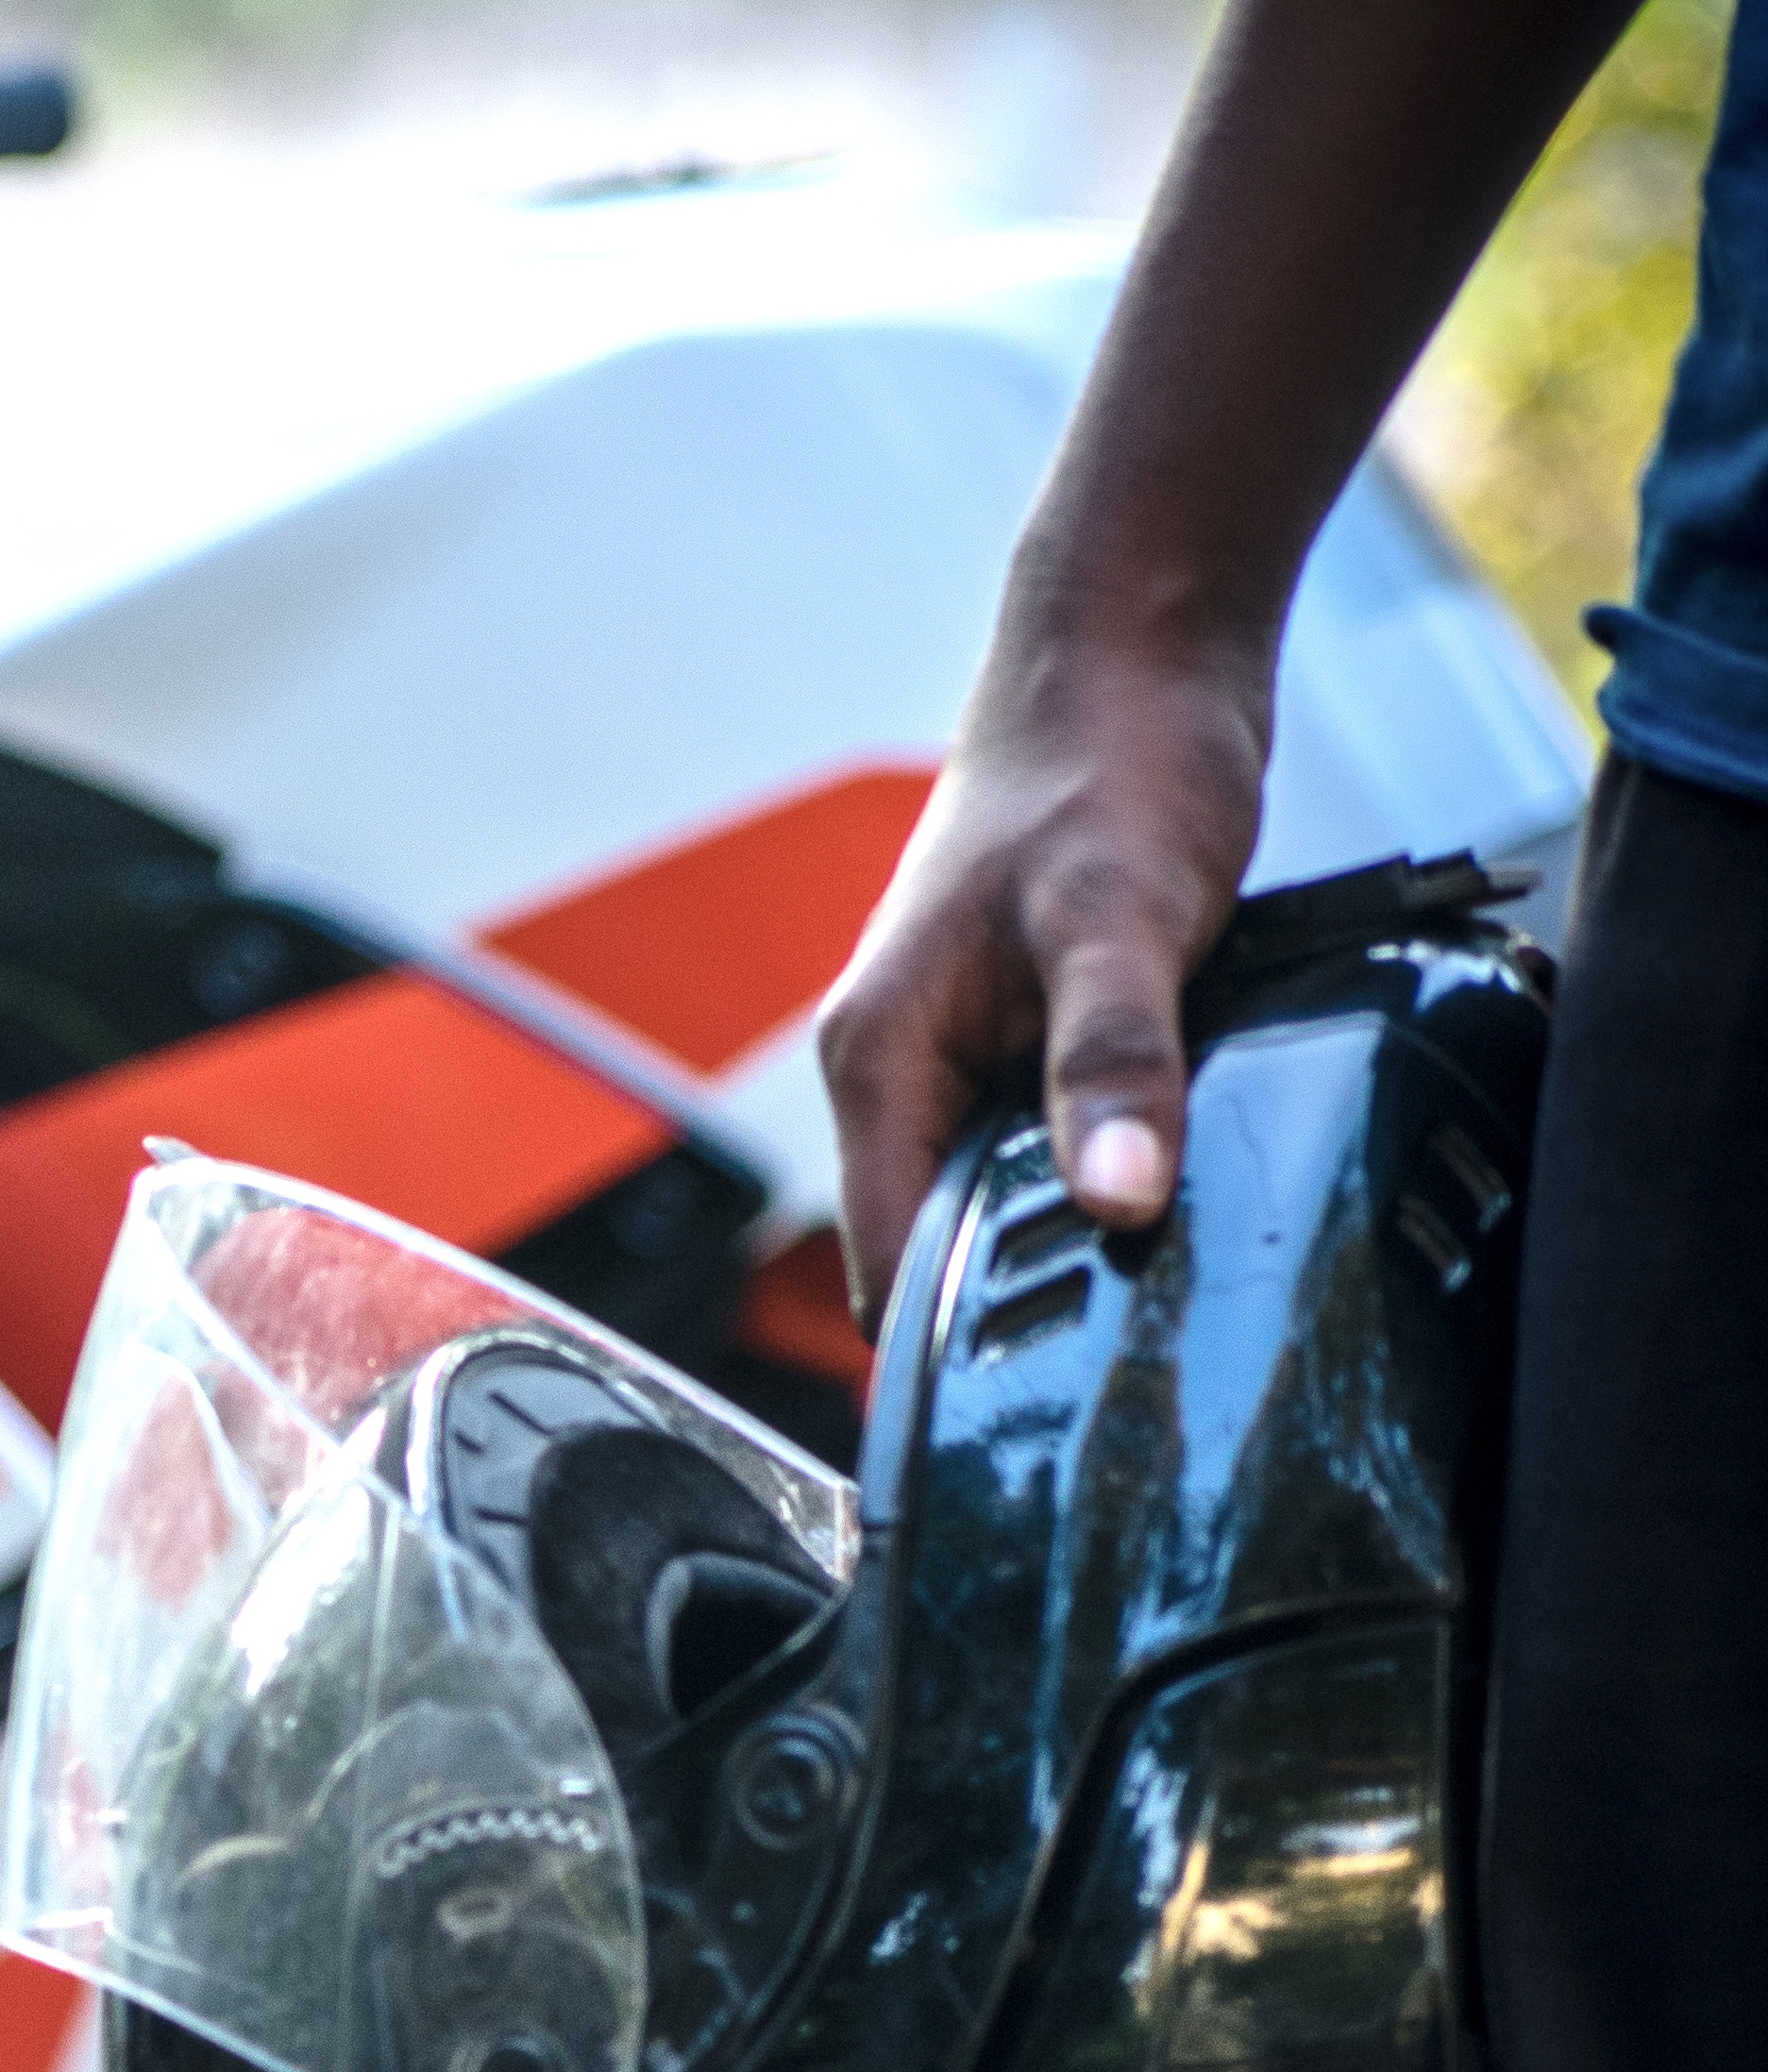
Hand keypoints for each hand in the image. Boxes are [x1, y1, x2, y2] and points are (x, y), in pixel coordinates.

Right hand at [819, 603, 1272, 1323]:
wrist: (1138, 644)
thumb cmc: (1107, 757)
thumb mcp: (1119, 917)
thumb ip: (1116, 1060)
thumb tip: (1117, 1202)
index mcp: (878, 1060)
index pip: (883, 1275)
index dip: (952, 1362)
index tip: (1044, 1427)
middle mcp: (906, 1071)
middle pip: (941, 1256)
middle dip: (1027, 1318)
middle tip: (1139, 1379)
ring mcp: (972, 1056)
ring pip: (1008, 1208)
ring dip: (1082, 1248)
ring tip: (1175, 1303)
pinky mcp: (1041, 1039)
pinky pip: (1066, 1151)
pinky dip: (1121, 1179)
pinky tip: (1193, 1196)